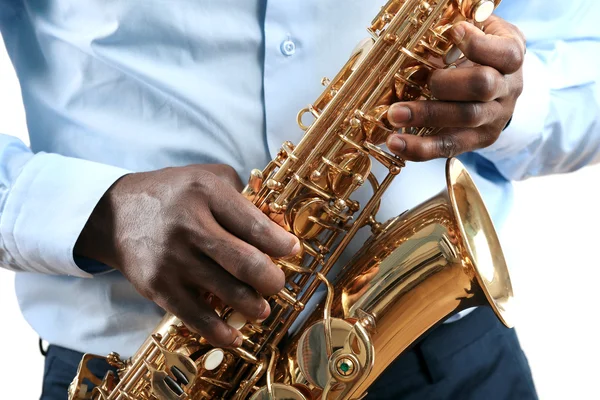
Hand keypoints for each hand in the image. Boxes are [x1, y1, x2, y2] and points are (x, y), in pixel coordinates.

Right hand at [74, 164, 299, 346]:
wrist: (115, 213)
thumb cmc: (173, 193)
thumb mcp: (206, 177)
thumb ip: (241, 195)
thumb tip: (277, 227)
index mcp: (206, 193)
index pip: (254, 224)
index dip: (281, 243)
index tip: (293, 250)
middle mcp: (189, 225)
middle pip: (245, 263)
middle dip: (272, 280)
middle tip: (277, 283)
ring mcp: (172, 258)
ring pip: (226, 292)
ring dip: (253, 306)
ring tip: (261, 308)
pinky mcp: (158, 286)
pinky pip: (196, 316)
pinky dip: (220, 332)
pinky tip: (235, 336)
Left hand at [385, 15, 525, 160]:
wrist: (501, 91)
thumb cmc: (482, 56)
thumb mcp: (482, 35)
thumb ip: (461, 32)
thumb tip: (422, 32)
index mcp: (510, 57)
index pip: (506, 53)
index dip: (479, 44)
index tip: (454, 31)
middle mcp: (508, 89)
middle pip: (483, 86)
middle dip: (446, 83)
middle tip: (420, 81)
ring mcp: (494, 118)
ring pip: (464, 119)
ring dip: (426, 116)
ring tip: (394, 115)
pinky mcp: (478, 140)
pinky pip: (449, 146)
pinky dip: (420, 148)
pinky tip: (396, 143)